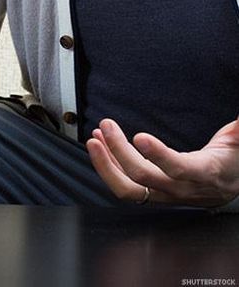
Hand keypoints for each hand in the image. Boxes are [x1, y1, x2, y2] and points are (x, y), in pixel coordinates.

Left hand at [87, 117, 238, 207]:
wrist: (230, 186)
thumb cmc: (234, 161)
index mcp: (205, 173)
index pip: (179, 169)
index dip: (159, 155)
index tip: (140, 136)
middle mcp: (182, 189)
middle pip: (144, 177)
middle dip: (119, 150)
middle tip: (106, 125)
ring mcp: (165, 195)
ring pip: (129, 189)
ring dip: (106, 164)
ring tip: (94, 137)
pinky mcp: (153, 195)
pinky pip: (126, 187)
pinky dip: (109, 167)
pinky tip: (100, 145)